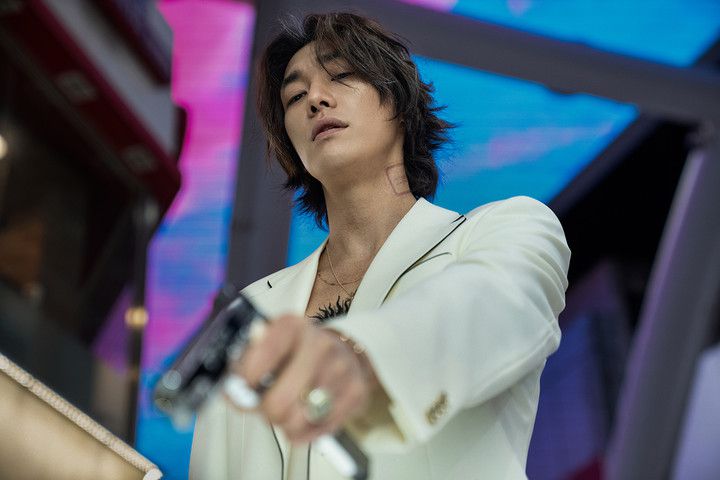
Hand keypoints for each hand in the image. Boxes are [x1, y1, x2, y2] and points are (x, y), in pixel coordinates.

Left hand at [227, 314, 377, 443]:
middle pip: (279, 402)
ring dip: (286, 423)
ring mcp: (340, 370)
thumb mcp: (273, 342)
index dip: (246, 380)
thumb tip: (232, 388)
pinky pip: (318, 431)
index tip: (244, 387)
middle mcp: (319, 345)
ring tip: (289, 409)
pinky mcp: (356, 393)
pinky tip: (307, 414)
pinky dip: (307, 430)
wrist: (344, 352)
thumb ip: (248, 360)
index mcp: (292, 326)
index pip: (261, 356)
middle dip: (266, 411)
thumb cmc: (299, 353)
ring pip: (297, 422)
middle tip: (266, 405)